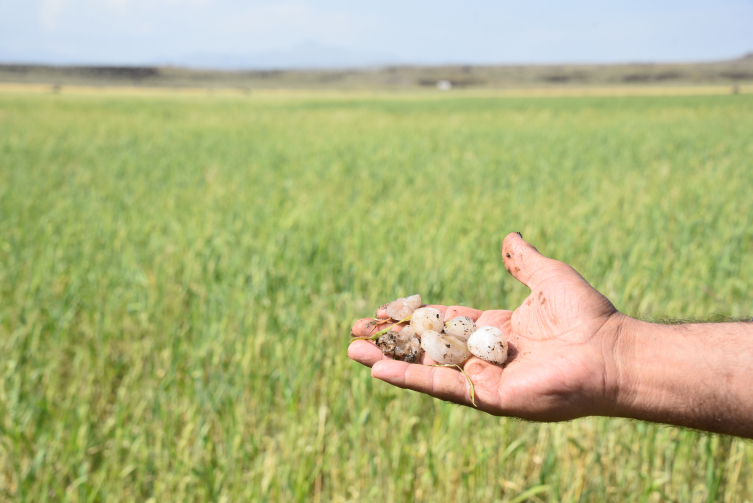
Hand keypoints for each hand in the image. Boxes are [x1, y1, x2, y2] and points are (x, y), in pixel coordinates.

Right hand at [349, 232, 625, 420]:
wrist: (611, 351)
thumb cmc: (586, 315)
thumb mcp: (548, 277)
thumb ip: (524, 262)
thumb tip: (509, 237)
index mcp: (497, 331)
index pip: (445, 324)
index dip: (415, 317)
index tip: (385, 311)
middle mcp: (486, 356)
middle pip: (428, 348)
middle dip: (393, 341)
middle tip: (357, 332)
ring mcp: (485, 378)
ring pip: (427, 368)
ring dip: (390, 361)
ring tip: (354, 350)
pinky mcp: (488, 397)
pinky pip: (443, 386)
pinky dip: (410, 379)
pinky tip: (379, 370)